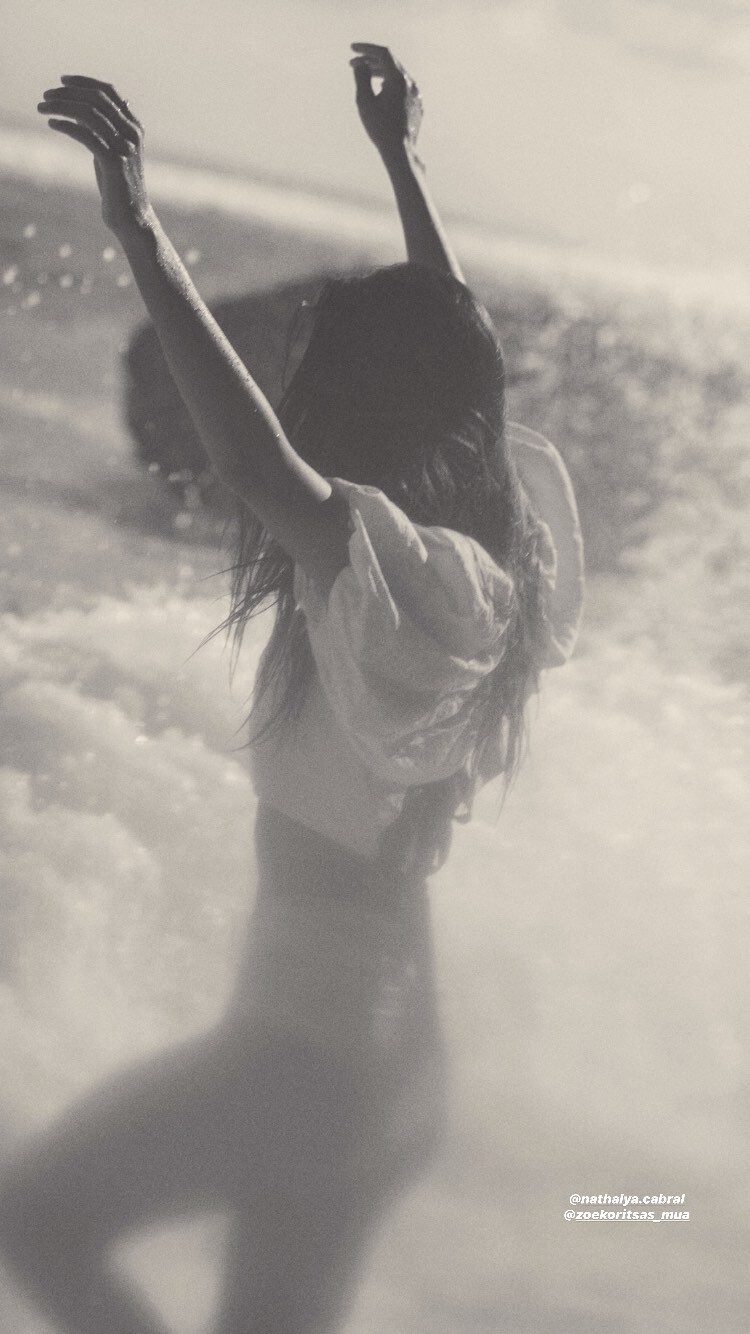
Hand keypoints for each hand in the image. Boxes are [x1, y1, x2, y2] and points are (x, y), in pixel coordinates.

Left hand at [37, 77, 152, 236]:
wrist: (132, 218)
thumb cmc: (119, 186)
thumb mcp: (112, 151)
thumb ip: (104, 130)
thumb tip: (81, 109)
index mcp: (134, 127)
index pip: (109, 92)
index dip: (85, 82)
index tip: (62, 81)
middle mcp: (132, 133)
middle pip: (97, 99)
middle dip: (68, 93)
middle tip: (46, 96)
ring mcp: (124, 147)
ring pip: (89, 113)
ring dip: (62, 106)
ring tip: (43, 109)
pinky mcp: (113, 162)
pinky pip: (86, 134)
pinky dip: (66, 125)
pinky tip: (53, 124)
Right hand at [350, 43, 422, 159]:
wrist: (400, 152)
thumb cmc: (380, 128)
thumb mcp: (364, 102)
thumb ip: (361, 78)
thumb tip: (360, 64)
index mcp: (399, 79)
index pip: (383, 53)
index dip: (366, 49)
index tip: (352, 49)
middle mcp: (410, 84)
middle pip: (390, 63)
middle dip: (371, 61)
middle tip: (353, 64)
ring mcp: (416, 95)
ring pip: (398, 76)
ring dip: (380, 72)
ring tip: (366, 74)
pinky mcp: (417, 106)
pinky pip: (403, 88)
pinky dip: (390, 84)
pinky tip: (381, 90)